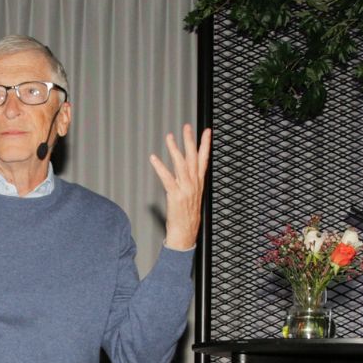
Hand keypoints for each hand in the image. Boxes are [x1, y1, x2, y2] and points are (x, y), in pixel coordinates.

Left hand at [149, 124, 211, 250]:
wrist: (185, 236)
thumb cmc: (187, 219)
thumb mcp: (192, 199)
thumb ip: (190, 185)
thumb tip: (186, 175)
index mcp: (199, 184)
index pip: (204, 160)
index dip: (206, 145)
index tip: (207, 131)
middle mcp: (194, 185)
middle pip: (193, 158)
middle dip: (190, 141)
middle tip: (187, 126)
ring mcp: (186, 190)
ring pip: (181, 165)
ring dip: (175, 149)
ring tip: (169, 137)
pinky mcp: (176, 196)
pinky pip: (167, 179)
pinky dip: (160, 167)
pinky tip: (154, 158)